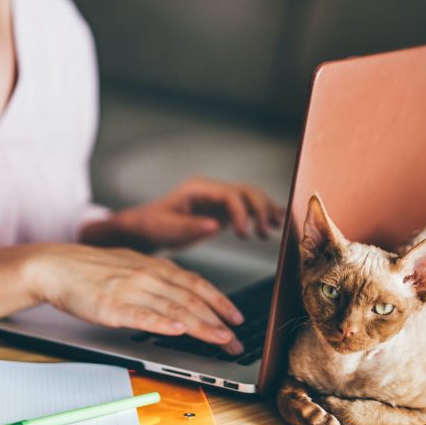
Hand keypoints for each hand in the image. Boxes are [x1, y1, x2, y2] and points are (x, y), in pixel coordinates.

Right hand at [27, 244, 244, 353]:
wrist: (56, 266)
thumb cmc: (91, 269)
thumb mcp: (131, 265)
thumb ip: (157, 278)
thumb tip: (180, 292)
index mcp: (154, 266)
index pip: (196, 284)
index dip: (220, 302)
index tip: (236, 318)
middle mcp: (147, 276)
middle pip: (191, 299)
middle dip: (219, 321)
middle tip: (236, 340)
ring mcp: (131, 290)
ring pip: (174, 309)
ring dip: (202, 326)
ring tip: (221, 339)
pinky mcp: (112, 306)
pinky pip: (142, 315)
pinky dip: (162, 324)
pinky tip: (178, 331)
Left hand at [81, 176, 284, 251]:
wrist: (147, 227)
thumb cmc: (153, 226)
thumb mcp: (167, 229)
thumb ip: (191, 227)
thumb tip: (215, 225)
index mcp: (199, 189)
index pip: (230, 194)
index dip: (241, 213)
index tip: (244, 235)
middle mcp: (212, 190)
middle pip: (246, 191)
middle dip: (260, 210)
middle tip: (264, 234)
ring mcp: (219, 199)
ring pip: (251, 197)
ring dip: (266, 211)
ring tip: (272, 230)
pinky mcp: (223, 210)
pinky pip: (248, 208)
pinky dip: (263, 213)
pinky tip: (278, 221)